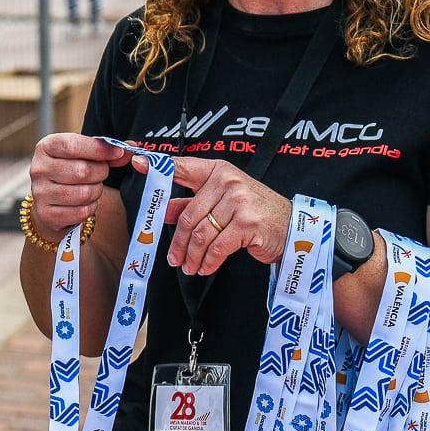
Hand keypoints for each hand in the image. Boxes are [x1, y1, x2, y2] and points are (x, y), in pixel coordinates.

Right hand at [27, 132, 127, 237]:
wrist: (51, 202)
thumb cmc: (71, 172)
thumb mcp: (85, 155)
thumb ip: (107, 151)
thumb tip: (132, 149)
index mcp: (46, 147)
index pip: (73, 145)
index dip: (99, 149)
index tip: (118, 152)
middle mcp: (38, 168)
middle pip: (82, 171)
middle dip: (101, 173)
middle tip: (100, 173)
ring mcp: (40, 192)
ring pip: (84, 193)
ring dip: (96, 191)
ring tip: (91, 187)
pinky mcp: (46, 214)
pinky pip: (81, 212)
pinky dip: (89, 208)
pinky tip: (84, 203)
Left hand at [155, 155, 292, 274]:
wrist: (292, 227)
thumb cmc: (254, 213)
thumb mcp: (222, 201)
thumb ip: (191, 203)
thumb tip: (161, 209)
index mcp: (218, 171)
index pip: (182, 167)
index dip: (158, 166)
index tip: (137, 163)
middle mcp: (228, 181)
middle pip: (187, 215)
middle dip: (177, 242)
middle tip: (173, 259)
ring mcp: (239, 201)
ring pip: (200, 234)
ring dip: (191, 255)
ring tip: (189, 267)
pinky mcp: (248, 223)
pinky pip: (217, 247)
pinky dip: (208, 261)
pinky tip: (204, 267)